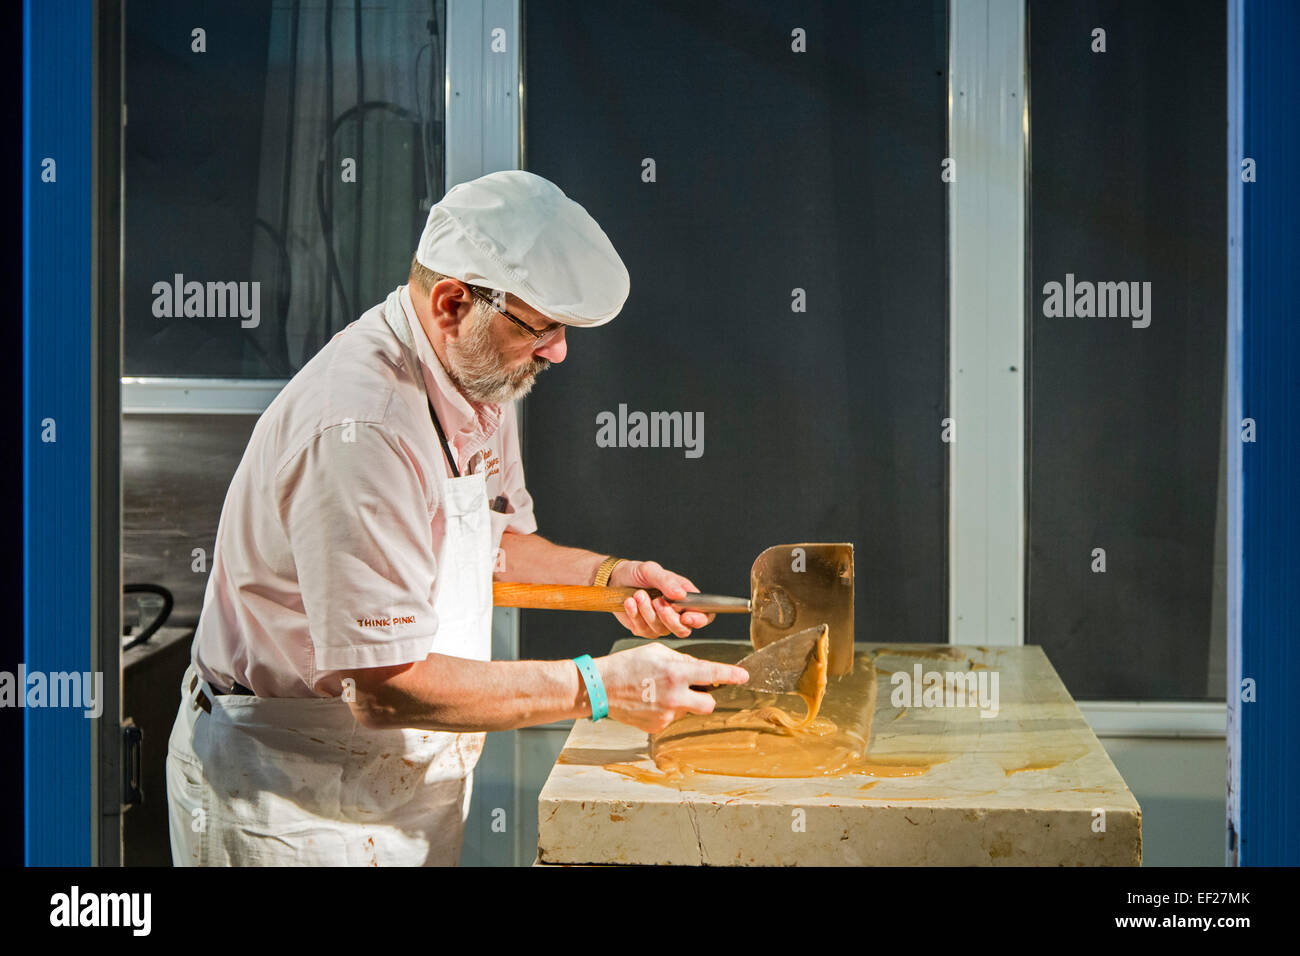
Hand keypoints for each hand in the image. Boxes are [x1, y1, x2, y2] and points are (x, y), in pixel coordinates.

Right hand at [594, 643, 748, 733]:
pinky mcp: (657, 726)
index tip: (744, 676)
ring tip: (659, 691)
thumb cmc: (627, 664)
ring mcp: (667, 715)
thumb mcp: (656, 651)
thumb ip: (681, 660)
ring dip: (682, 701)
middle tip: (695, 687)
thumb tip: (698, 668)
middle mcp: (675, 696)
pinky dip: (666, 709)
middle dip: (706, 695)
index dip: (732, 675)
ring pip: (687, 709)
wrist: (601, 688)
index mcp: (676, 673)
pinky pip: (671, 717)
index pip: (713, 673)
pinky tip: (650, 700)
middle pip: (708, 703)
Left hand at [609, 560, 715, 637]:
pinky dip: (635, 615)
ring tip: (638, 594)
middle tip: (657, 601)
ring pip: (661, 630)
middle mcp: (676, 614)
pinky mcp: (644, 629)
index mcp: (686, 599)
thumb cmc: (637, 573)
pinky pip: (643, 630)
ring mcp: (660, 624)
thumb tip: (681, 595)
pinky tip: (629, 602)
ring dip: (647, 611)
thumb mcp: (651, 570)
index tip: (686, 616)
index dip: (699, 620)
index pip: (704, 616)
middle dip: (669, 617)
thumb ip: (667, 581)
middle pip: (683, 629)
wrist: (615, 579)